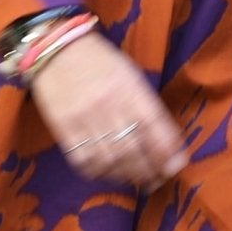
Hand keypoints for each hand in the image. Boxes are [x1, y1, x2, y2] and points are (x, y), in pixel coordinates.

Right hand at [28, 32, 187, 190]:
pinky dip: (99, 172)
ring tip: (136, 181)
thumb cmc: (101, 63)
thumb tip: (168, 142)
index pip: (154, 126)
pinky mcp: (63, 127)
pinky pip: (83, 159)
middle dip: (149, 170)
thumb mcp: (131, 75)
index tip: (175, 166)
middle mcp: (108, 104)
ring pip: (110, 159)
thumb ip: (148, 106)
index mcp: (130, 88)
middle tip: (157, 179)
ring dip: (127, 175)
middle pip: (133, 149)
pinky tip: (108, 173)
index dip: (167, 151)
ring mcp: (84, 117)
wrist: (56, 50)